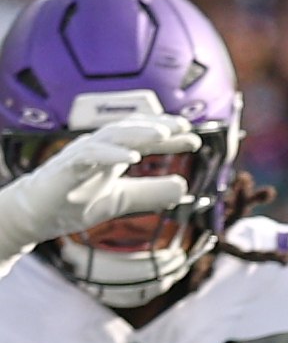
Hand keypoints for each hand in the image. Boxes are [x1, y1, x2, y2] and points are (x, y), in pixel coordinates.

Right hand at [0, 116, 195, 259]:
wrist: (36, 217)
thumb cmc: (74, 202)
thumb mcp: (123, 200)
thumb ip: (151, 193)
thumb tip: (185, 187)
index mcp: (111, 153)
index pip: (143, 139)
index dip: (169, 138)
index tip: (194, 138)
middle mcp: (97, 148)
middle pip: (130, 128)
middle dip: (158, 126)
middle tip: (185, 126)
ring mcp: (81, 154)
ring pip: (112, 135)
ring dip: (139, 132)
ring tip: (164, 134)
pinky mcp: (66, 167)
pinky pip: (90, 155)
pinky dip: (112, 154)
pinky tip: (132, 157)